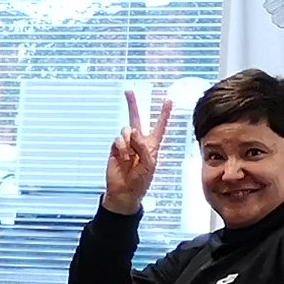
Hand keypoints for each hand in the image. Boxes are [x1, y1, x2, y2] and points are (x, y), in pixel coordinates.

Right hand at [103, 90, 169, 211]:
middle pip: (136, 119)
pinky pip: (118, 140)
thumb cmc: (141, 181)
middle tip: (129, 92)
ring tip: (130, 156)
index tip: (168, 100)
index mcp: (152, 145)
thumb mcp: (149, 164)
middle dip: (132, 105)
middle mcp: (139, 142)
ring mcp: (126, 145)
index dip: (164, 114)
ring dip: (129, 141)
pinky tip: (123, 157)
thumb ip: (143, 146)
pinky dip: (121, 147)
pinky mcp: (115, 149)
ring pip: (126, 130)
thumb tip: (132, 132)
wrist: (124, 192)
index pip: (159, 126)